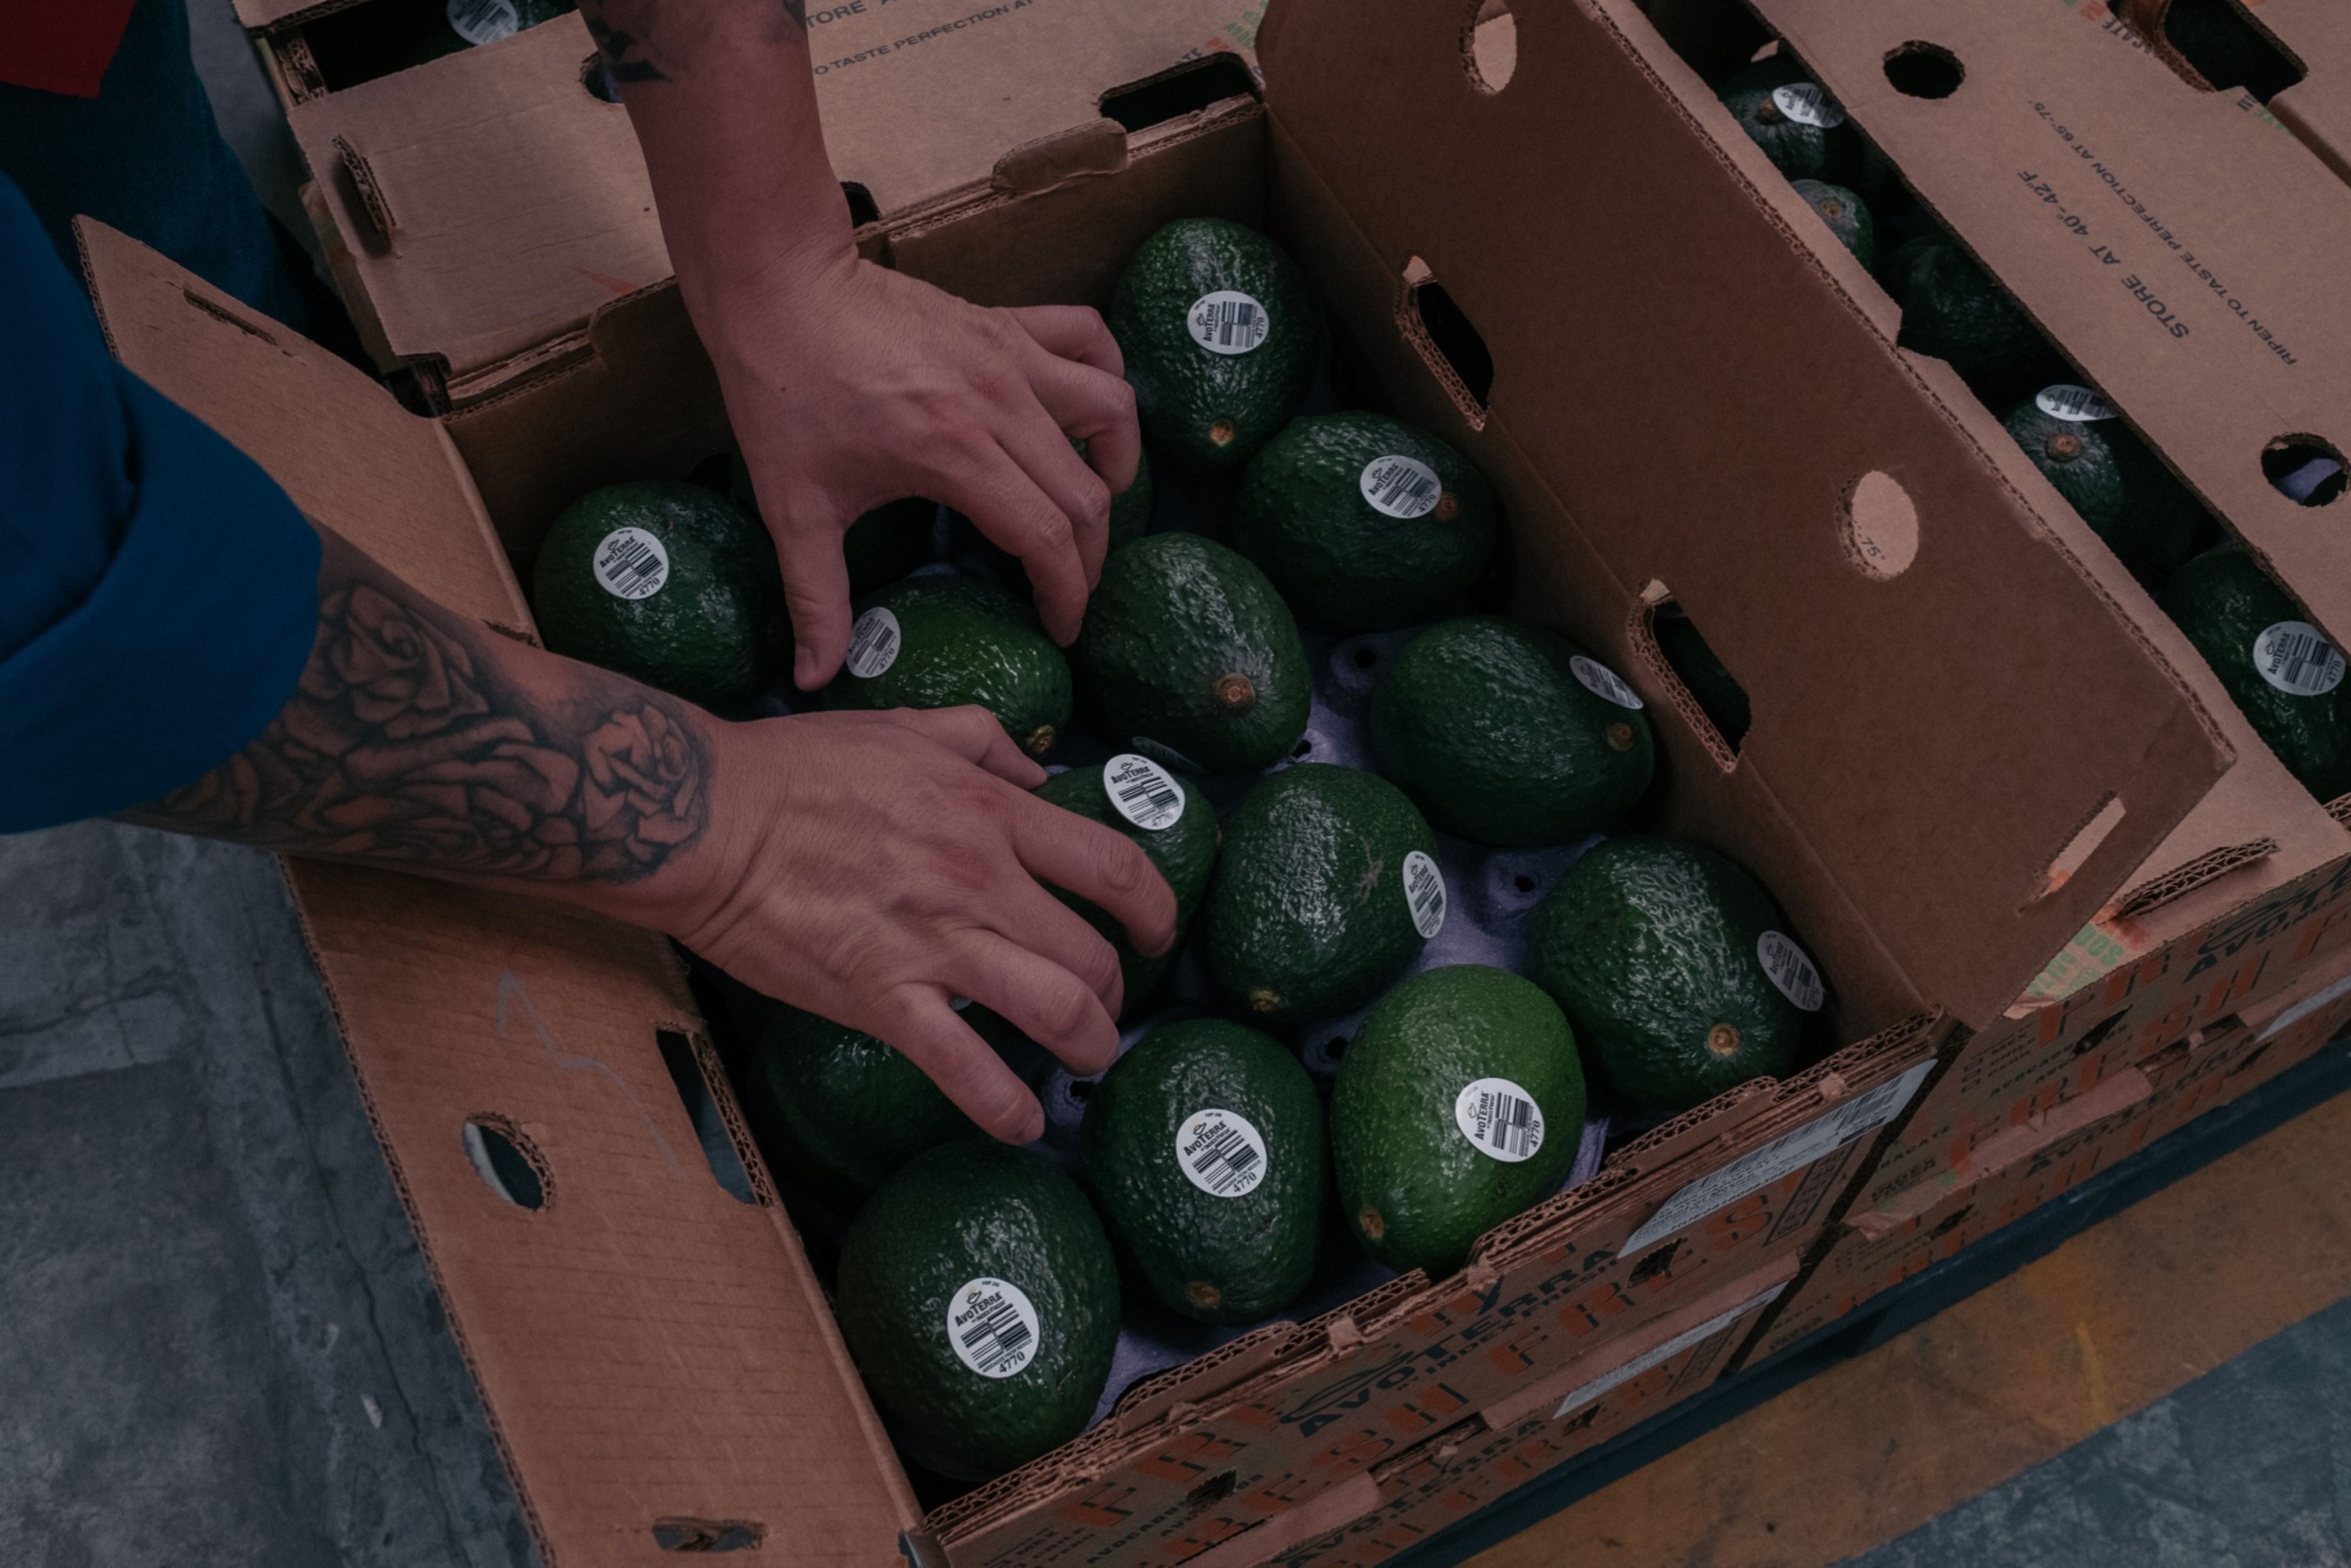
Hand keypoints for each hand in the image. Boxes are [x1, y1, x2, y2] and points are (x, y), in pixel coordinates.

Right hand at [658, 704, 1176, 1141]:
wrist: (705, 817)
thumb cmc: (796, 768)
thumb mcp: (905, 726)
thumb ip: (984, 741)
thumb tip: (1039, 771)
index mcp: (990, 812)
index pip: (1111, 865)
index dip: (1153, 907)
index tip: (1156, 931)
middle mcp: (978, 880)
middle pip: (1092, 952)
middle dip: (1116, 991)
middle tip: (1106, 1006)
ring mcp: (934, 944)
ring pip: (1054, 1009)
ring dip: (1087, 1045)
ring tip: (1085, 1060)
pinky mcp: (881, 998)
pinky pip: (963, 1067)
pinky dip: (1003, 1107)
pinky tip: (1021, 1126)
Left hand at [709, 253, 1141, 686]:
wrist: (778, 288)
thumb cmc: (782, 396)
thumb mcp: (793, 508)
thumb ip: (815, 599)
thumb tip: (813, 677)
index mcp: (954, 454)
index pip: (1046, 538)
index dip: (1066, 594)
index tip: (1061, 627)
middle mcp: (999, 403)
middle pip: (1086, 493)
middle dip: (1090, 555)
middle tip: (1069, 587)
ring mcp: (1009, 355)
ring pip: (1111, 410)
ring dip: (1119, 460)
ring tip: (1098, 498)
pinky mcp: (1005, 322)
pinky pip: (1087, 339)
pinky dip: (1104, 375)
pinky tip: (1084, 412)